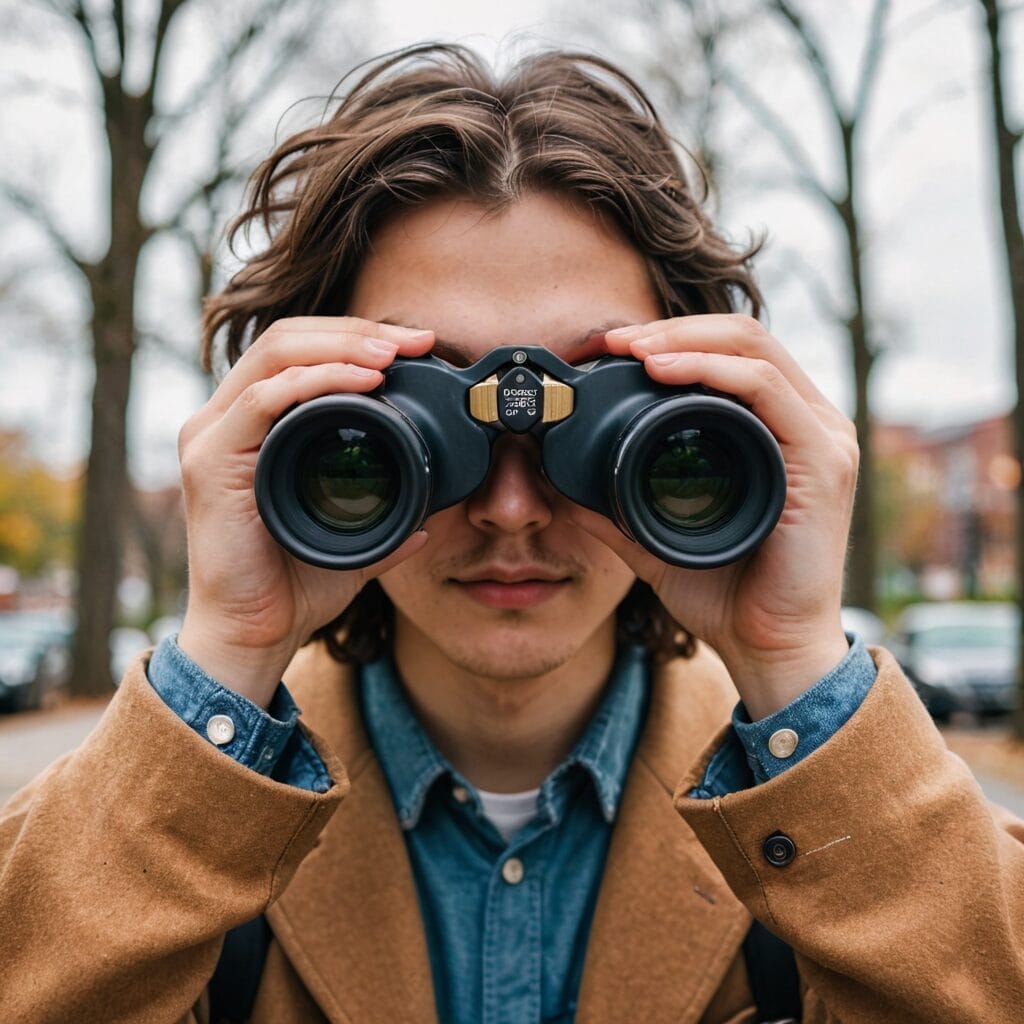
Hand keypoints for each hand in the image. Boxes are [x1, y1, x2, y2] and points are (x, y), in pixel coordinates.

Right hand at [176, 317, 434, 707]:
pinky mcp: (210, 460)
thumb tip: (431, 517)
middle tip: (414, 340)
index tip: (416, 345)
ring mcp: (213, 436)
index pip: (301, 352)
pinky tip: (362, 382)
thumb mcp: (354, 538)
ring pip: (274, 354)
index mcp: (255, 427)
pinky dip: (316, 381)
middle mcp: (227, 420)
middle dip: (356, 332)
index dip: (357, 338)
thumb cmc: (292, 585)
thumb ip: (387, 521)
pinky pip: (262, 399)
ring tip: (393, 353)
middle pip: (288, 339)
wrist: (254, 634)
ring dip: (341, 346)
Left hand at [573, 314, 854, 718]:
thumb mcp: (653, 536)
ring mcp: (820, 437)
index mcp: (772, 432)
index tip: (608, 348)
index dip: (668, 339)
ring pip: (754, 348)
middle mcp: (803, 423)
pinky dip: (714, 369)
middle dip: (671, 329)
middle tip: (611, 340)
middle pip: (742, 336)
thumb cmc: (726, 593)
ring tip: (630, 348)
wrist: (768, 649)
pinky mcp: (823, 460)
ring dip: (685, 339)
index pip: (726, 355)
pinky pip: (767, 390)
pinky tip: (666, 371)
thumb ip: (611, 508)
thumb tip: (557, 486)